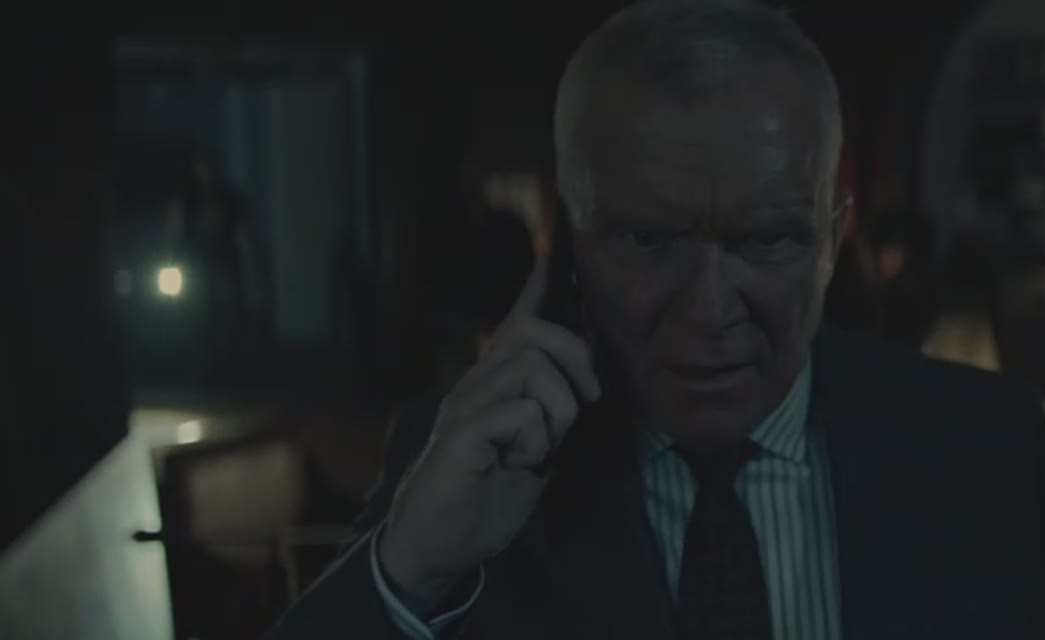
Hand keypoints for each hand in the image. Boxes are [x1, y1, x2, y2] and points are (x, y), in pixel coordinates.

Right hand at [378, 258, 600, 601]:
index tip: (553, 252)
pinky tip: (517, 464)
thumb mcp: (532, 454)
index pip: (515, 324)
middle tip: (587, 401)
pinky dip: (535, 440)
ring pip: (533, 370)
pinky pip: (520, 413)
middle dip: (576, 360)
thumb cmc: (483, 502)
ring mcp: (462, 408)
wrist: (435, 550)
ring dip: (557, 413)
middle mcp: (473, 387)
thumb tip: (582, 386)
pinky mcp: (459, 437)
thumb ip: (550, 417)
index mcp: (490, 387)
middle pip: (533, 334)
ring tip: (537, 450)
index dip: (537, 288)